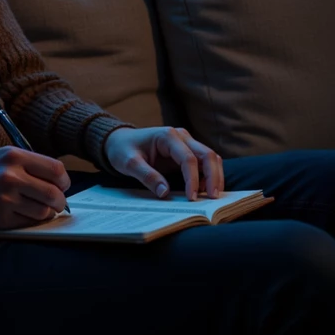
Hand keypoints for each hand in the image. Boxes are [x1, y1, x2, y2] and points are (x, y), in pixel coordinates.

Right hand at [0, 146, 70, 229]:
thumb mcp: (9, 156)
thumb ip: (34, 165)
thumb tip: (62, 184)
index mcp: (15, 156)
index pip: (55, 169)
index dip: (64, 180)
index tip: (62, 185)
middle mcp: (10, 177)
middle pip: (52, 193)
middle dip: (60, 201)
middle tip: (57, 202)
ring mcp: (5, 199)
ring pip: (43, 212)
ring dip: (47, 212)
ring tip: (40, 207)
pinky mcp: (1, 218)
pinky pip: (29, 223)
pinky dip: (33, 220)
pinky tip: (26, 212)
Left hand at [101, 127, 223, 199]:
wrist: (119, 141)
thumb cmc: (123, 149)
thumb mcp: (129, 163)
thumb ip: (147, 176)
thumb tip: (165, 193)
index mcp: (168, 136)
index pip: (188, 158)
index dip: (192, 180)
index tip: (191, 198)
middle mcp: (181, 136)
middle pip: (207, 155)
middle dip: (213, 177)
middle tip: (212, 198)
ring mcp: (186, 143)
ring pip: (210, 157)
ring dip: (214, 176)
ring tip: (211, 196)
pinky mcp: (186, 151)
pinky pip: (204, 162)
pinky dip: (209, 175)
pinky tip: (204, 190)